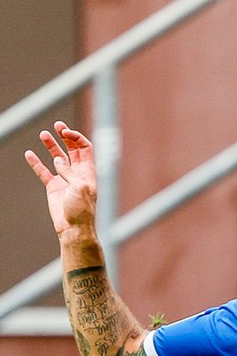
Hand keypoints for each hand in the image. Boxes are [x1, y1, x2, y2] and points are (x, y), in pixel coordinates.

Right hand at [25, 122, 98, 236]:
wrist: (73, 229)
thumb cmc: (82, 211)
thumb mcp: (80, 188)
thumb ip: (69, 172)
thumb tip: (58, 161)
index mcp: (88, 173)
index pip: (85, 149)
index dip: (77, 138)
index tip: (65, 132)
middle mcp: (77, 174)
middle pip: (72, 150)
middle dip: (66, 137)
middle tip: (58, 126)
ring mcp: (64, 180)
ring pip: (57, 158)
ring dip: (51, 145)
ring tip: (43, 134)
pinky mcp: (53, 187)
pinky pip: (43, 172)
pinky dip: (36, 163)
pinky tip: (29, 154)